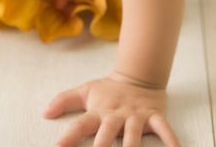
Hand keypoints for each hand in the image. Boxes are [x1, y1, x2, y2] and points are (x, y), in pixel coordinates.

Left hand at [43, 72, 181, 146]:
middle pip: (107, 134)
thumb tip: (44, 112)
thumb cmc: (110, 90)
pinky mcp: (154, 116)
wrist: (139, 76)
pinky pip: (164, 129)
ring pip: (134, 135)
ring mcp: (136, 116)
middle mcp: (117, 115)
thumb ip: (64, 100)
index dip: (69, 137)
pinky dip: (171, 139)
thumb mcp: (86, 91)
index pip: (81, 125)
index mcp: (99, 111)